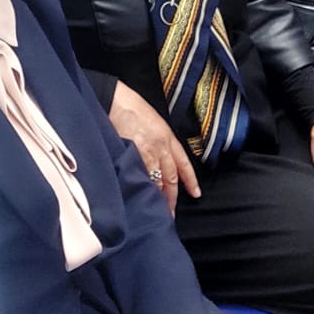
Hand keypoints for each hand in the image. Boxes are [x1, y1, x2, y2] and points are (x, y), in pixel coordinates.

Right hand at [109, 81, 199, 212]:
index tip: (196, 194)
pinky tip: (143, 198)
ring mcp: (149, 151)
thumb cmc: (131, 108)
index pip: (184, 163)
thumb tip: (157, 157)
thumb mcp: (153, 122)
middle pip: (172, 177)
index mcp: (168, 137)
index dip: (190, 180)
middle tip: (170, 213)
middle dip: (172, 197)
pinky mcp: (136, 154)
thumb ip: (158, 140)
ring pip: (159, 180)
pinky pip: (144, 176)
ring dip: (159, 197)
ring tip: (156, 211)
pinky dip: (145, 188)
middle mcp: (162, 146)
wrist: (117, 100)